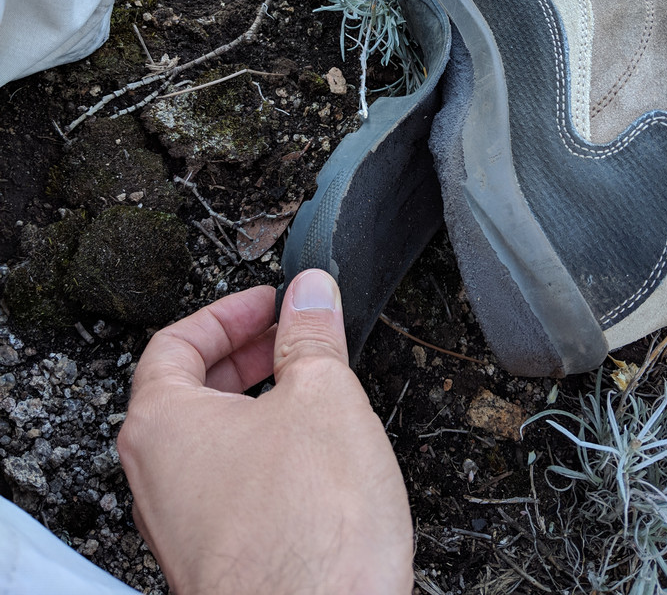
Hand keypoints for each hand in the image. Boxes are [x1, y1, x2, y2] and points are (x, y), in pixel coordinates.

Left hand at [117, 269, 413, 594]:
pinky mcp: (218, 558)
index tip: (269, 304)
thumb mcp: (323, 396)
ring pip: (213, 440)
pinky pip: (230, 484)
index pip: (177, 341)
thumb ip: (312, 334)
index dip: (228, 312)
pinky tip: (314, 459)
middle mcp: (158, 477)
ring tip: (313, 394)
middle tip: (292, 339)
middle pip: (191, 389)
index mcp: (163, 424)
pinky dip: (265, 453)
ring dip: (260, 405)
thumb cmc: (306, 532)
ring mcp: (184, 524)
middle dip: (248, 355)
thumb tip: (310, 293)